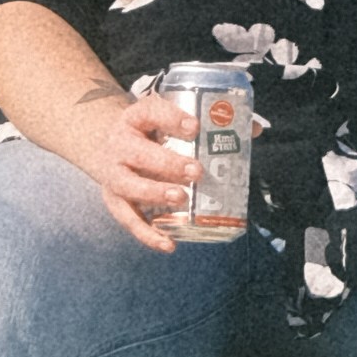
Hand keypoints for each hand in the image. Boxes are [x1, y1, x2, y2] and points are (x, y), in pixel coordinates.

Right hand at [49, 82, 210, 253]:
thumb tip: (252, 129)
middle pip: (138, 153)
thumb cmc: (148, 132)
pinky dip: (147, 234)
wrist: (105, 144)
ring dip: (154, 193)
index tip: (195, 127)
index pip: (150, 112)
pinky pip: (128, 219)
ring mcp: (113, 174)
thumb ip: (208, 123)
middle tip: (196, 171)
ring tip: (181, 198)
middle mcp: (120, 145)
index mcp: (136, 118)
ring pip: (128, 186)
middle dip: (167, 163)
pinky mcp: (114, 200)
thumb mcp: (167, 118)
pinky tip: (169, 244)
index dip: (172, 119)